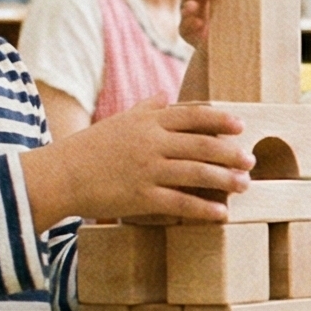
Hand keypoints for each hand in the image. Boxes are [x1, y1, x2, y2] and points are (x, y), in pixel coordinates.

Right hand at [23, 101, 254, 226]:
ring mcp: (147, 170)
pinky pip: (180, 203)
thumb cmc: (88, 149)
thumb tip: (165, 96)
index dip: (220, 120)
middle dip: (231, 152)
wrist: (59, 176)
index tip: (240, 126)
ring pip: (196, 173)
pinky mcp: (141, 197)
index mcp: (147, 122)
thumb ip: (145, 108)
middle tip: (251, 160)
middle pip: (202, 144)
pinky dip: (204, 208)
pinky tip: (221, 214)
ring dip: (225, 180)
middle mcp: (151, 143)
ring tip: (245, 185)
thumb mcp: (117, 121)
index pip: (192, 116)